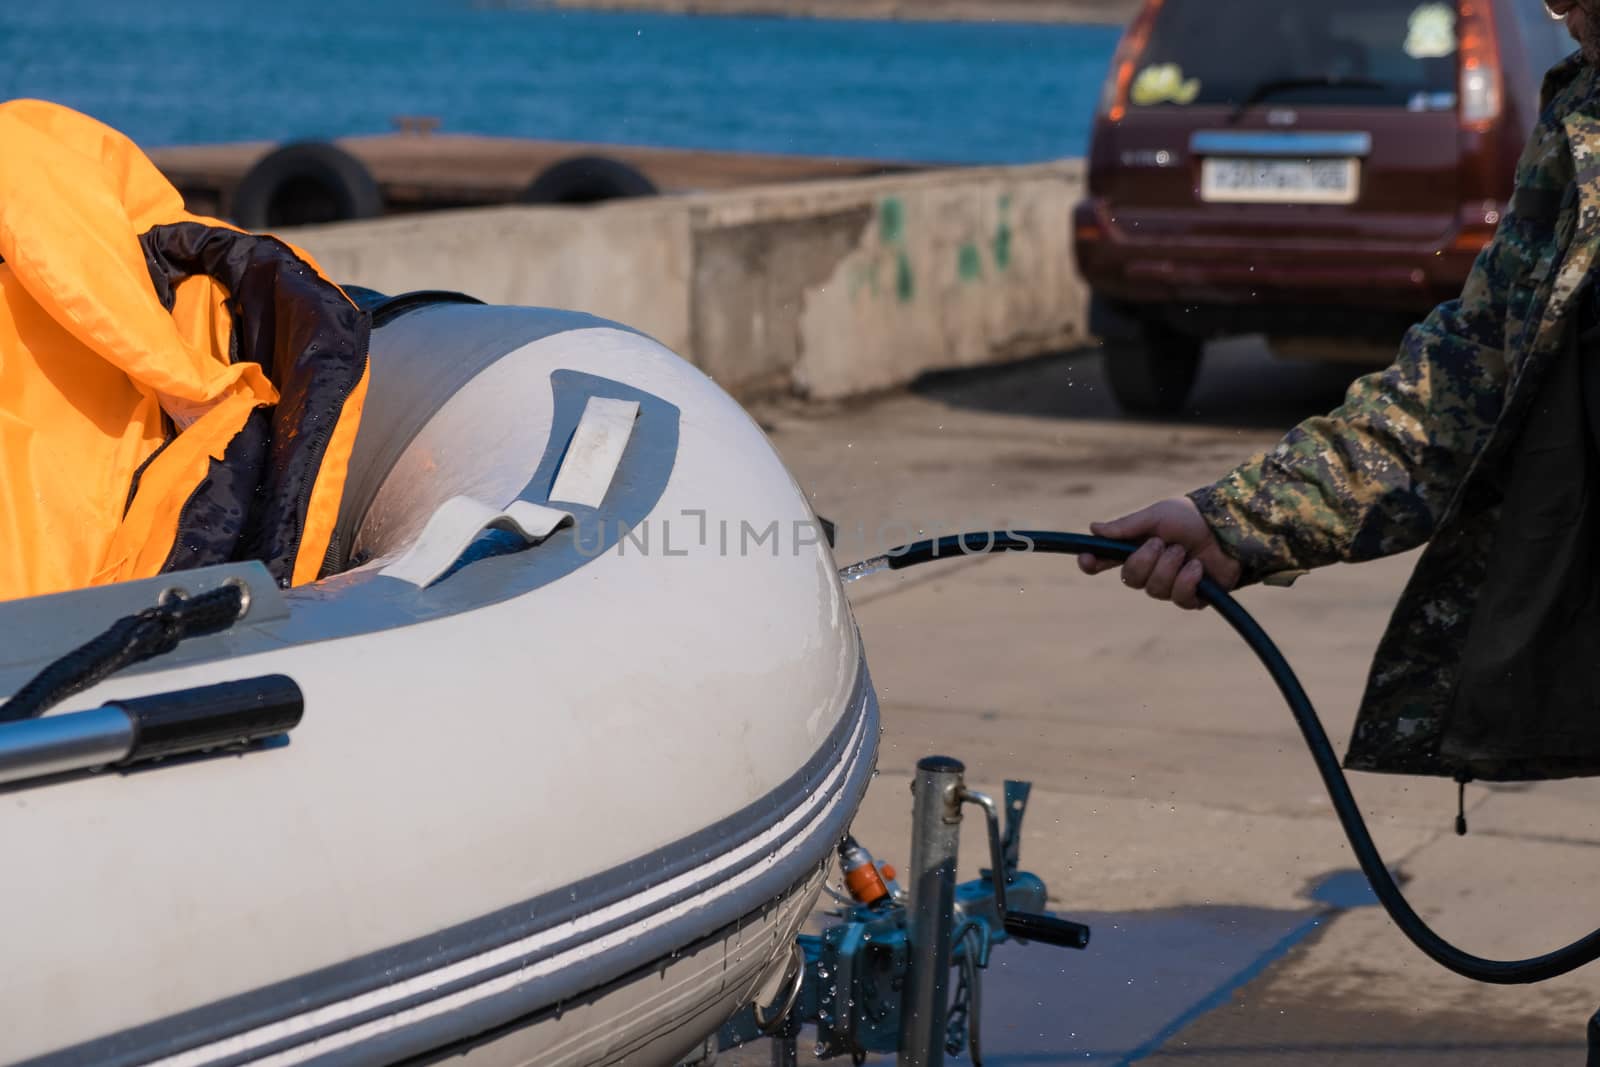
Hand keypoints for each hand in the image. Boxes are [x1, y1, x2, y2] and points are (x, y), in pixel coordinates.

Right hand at [1077, 497, 1241, 609]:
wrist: (1229, 527)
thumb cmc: (1191, 517)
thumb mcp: (1156, 516)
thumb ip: (1126, 527)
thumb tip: (1093, 529)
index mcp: (1136, 548)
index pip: (1104, 561)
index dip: (1092, 563)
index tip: (1086, 560)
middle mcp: (1150, 569)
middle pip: (1130, 579)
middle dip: (1145, 560)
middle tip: (1162, 543)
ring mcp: (1170, 586)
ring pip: (1155, 590)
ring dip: (1170, 568)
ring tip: (1186, 552)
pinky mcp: (1192, 598)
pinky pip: (1179, 599)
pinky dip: (1188, 581)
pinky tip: (1197, 567)